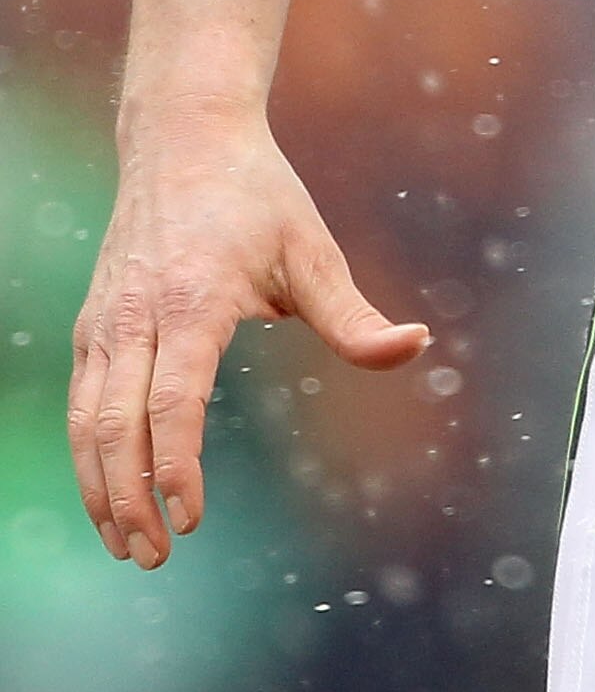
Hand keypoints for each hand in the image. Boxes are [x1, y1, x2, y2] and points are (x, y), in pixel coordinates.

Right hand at [71, 109, 428, 568]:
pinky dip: (86, 454)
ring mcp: (106, 320)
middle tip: (156, 555)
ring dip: (99, 489)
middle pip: (117, 426)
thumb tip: (417, 346)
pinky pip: (80, 402)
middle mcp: (137, 316)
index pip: (172, 403)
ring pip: (86, 422)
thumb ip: (355, 316)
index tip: (191, 518)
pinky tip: (107, 492)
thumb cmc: (257, 195)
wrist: (184, 136)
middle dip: (130, 499)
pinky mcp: (92, 323)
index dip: (176, 468)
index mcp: (193, 301)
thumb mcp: (313, 250)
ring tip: (127, 543)